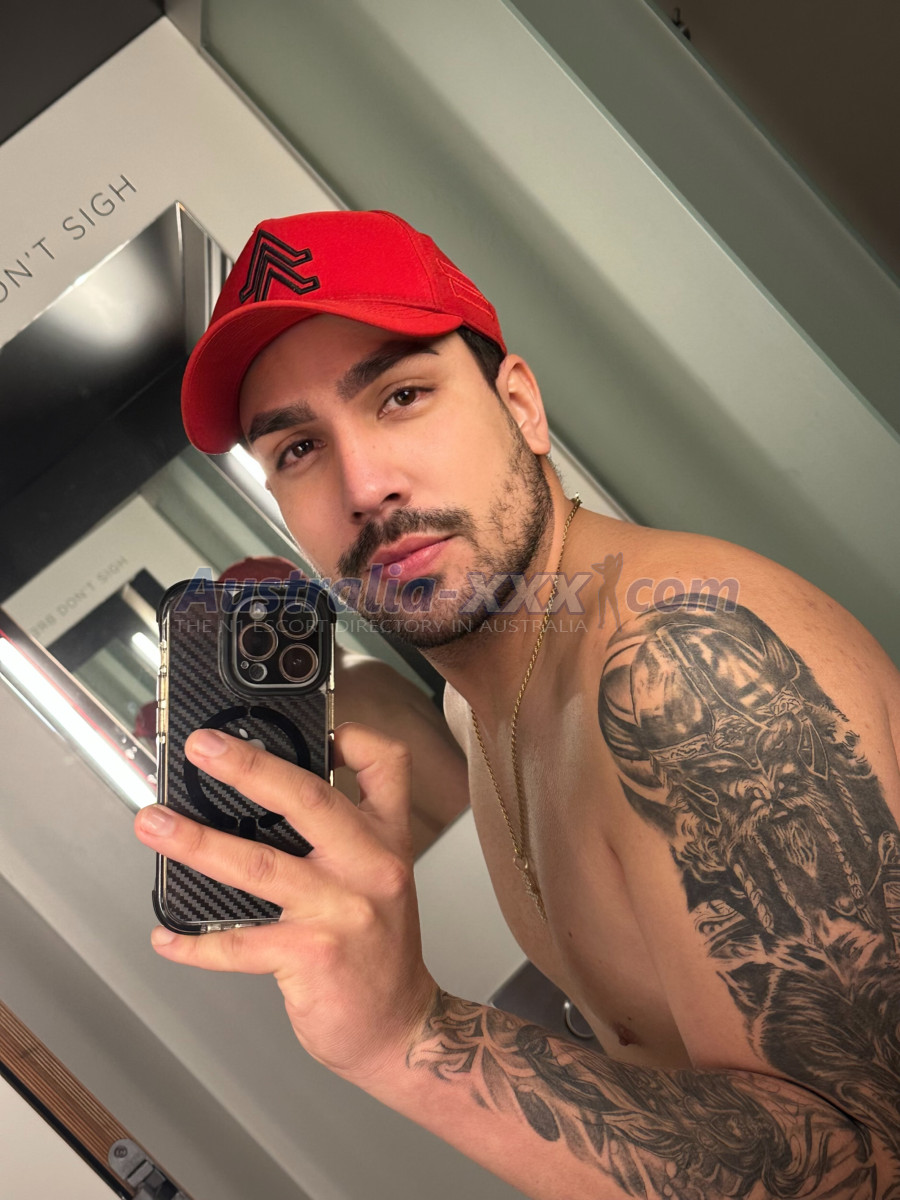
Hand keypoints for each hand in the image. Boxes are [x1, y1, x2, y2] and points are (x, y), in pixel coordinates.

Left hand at [134, 723, 437, 1087]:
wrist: (401, 1028)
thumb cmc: (380, 952)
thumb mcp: (379, 880)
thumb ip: (340, 838)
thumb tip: (259, 803)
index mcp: (386, 840)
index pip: (386, 765)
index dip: (352, 736)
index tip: (316, 727)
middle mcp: (370, 867)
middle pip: (308, 799)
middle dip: (248, 768)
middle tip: (201, 749)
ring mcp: (342, 911)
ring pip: (259, 864)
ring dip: (196, 843)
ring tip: (154, 825)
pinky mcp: (312, 956)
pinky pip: (240, 942)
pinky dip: (196, 940)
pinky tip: (167, 935)